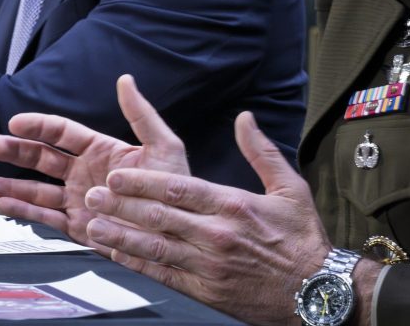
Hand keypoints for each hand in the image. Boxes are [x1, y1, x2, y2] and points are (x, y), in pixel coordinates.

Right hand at [0, 74, 190, 247]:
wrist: (179, 233)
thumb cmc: (176, 190)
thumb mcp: (163, 146)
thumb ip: (141, 114)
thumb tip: (125, 80)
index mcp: (101, 150)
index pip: (62, 133)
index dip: (38, 126)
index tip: (17, 122)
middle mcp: (85, 173)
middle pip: (42, 158)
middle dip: (16, 151)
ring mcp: (79, 201)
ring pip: (37, 190)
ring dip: (11, 186)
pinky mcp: (79, 228)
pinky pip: (46, 218)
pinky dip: (24, 212)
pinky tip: (5, 205)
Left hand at [82, 107, 342, 325]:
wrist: (317, 291)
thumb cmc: (303, 239)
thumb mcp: (290, 188)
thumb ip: (261, 151)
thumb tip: (244, 118)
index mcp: (234, 205)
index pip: (178, 190)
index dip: (142, 183)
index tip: (117, 176)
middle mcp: (216, 235)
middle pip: (159, 217)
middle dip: (120, 206)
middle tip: (92, 196)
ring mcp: (208, 265)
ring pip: (155, 247)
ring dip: (120, 236)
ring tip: (93, 225)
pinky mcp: (205, 290)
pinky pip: (164, 274)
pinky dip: (137, 265)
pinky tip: (118, 255)